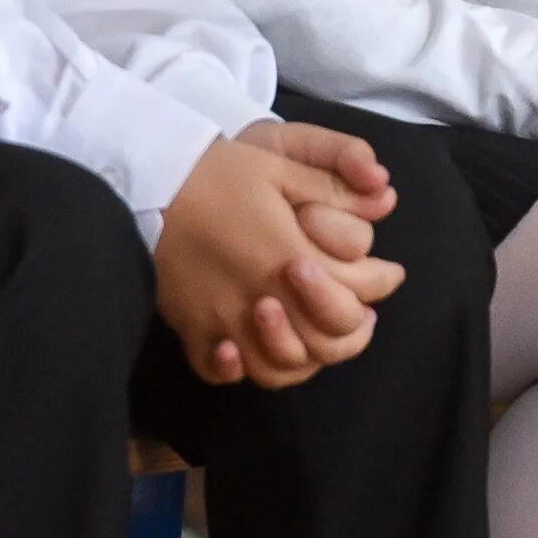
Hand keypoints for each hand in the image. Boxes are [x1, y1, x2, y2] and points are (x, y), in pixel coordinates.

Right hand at [157, 137, 405, 388]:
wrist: (146, 187)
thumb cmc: (218, 173)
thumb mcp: (282, 166)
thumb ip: (335, 188)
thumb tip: (385, 198)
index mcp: (289, 256)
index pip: (355, 292)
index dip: (381, 283)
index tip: (391, 273)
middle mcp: (260, 298)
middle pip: (325, 340)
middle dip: (354, 327)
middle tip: (364, 310)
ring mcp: (222, 321)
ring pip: (280, 366)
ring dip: (308, 356)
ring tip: (319, 334)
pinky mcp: (191, 330)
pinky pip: (223, 371)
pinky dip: (246, 371)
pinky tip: (258, 353)